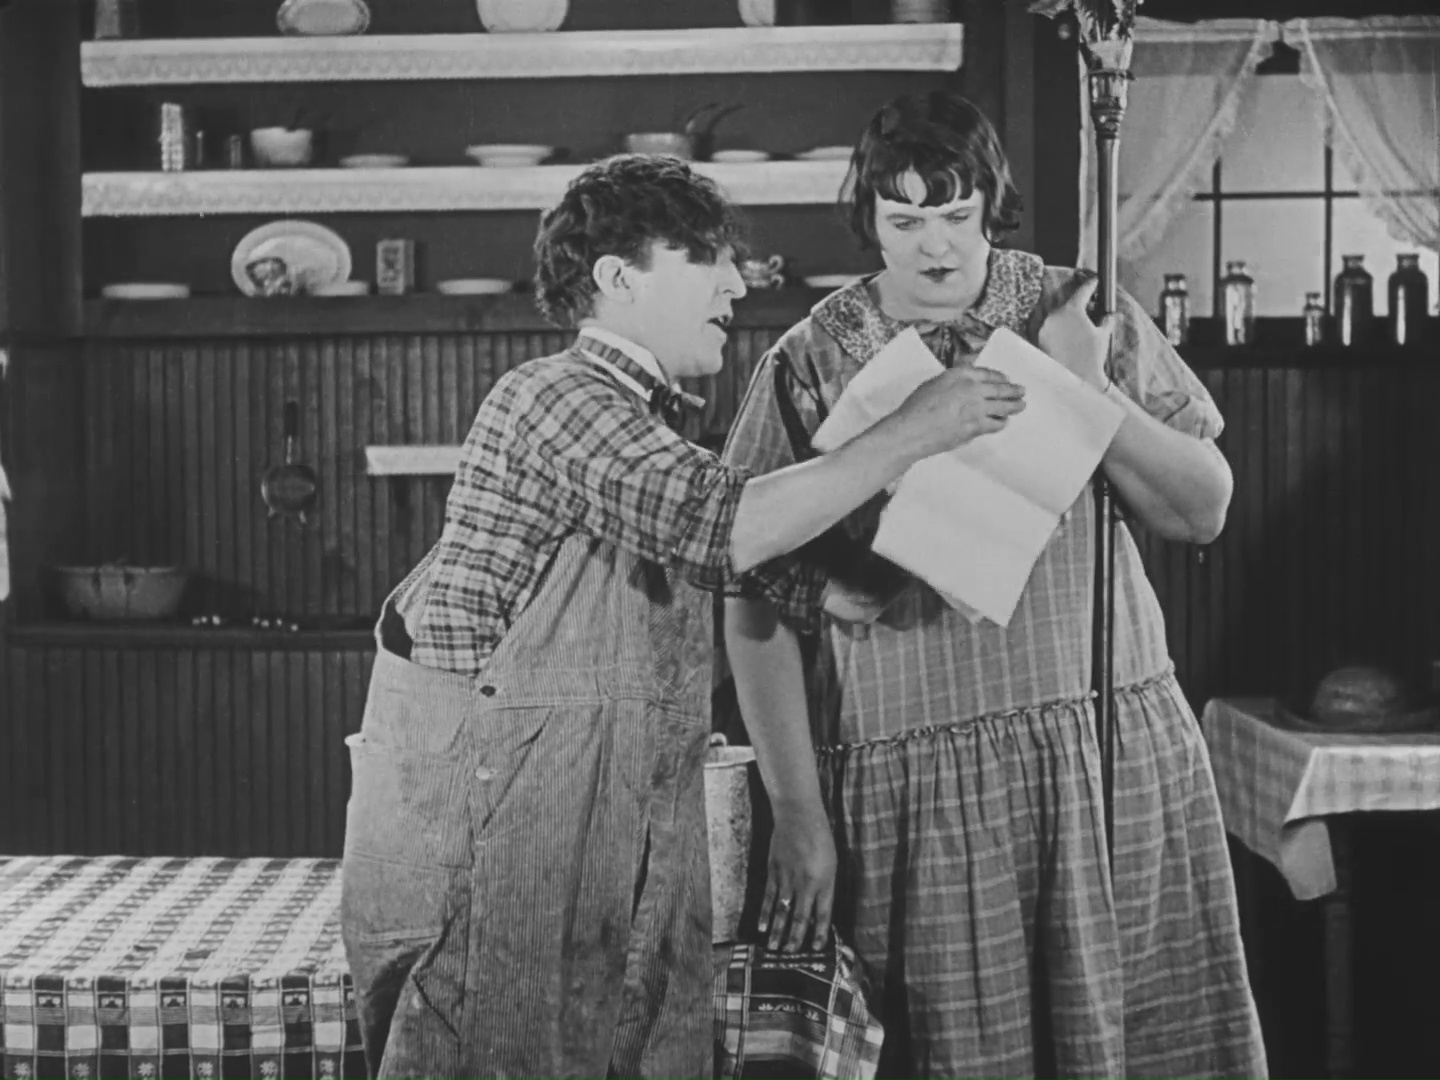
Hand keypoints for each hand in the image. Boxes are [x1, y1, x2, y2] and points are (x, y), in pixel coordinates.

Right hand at [760, 805, 836, 952]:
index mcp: (825, 882)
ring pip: (782, 911)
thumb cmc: (820, 837)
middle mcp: (806, 883)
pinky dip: (764, 913)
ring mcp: (788, 878)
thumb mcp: (831, 863)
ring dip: (777, 932)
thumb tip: (817, 911)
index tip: (816, 948)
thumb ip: (825, 886)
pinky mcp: (774, 871)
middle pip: (801, 917)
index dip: (819, 933)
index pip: (823, 914)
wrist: (799, 815)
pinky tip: (761, 927)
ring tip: (774, 949)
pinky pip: (768, 897)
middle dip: (796, 939)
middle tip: (790, 955)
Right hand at [893, 364, 1025, 458]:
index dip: (999, 377)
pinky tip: (1004, 422)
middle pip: (1000, 389)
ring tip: (1021, 406)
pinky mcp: (976, 428)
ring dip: (1014, 406)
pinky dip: (1001, 422)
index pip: (987, 373)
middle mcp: (972, 389)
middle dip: (1013, 390)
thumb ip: (954, 379)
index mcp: (960, 375)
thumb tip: (967, 379)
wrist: (912, 430)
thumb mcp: (934, 383)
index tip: (1005, 379)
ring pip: (1003, 407)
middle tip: (1022, 391)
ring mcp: (976, 410)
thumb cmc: (916, 407)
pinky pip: (995, 424)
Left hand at [1039, 276, 1115, 389]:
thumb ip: (1106, 320)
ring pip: (1057, 315)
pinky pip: (1049, 328)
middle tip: (1088, 306)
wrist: (1075, 380)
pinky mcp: (1038, 339)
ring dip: (1067, 317)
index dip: (1091, 284)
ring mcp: (1045, 327)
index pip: (1083, 291)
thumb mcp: (1102, 336)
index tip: (1095, 281)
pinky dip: (1058, 329)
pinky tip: (1067, 336)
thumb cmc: (1091, 358)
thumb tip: (1110, 315)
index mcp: (1072, 310)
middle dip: (1078, 303)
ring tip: (1077, 326)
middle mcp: (1055, 315)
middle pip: (1067, 303)